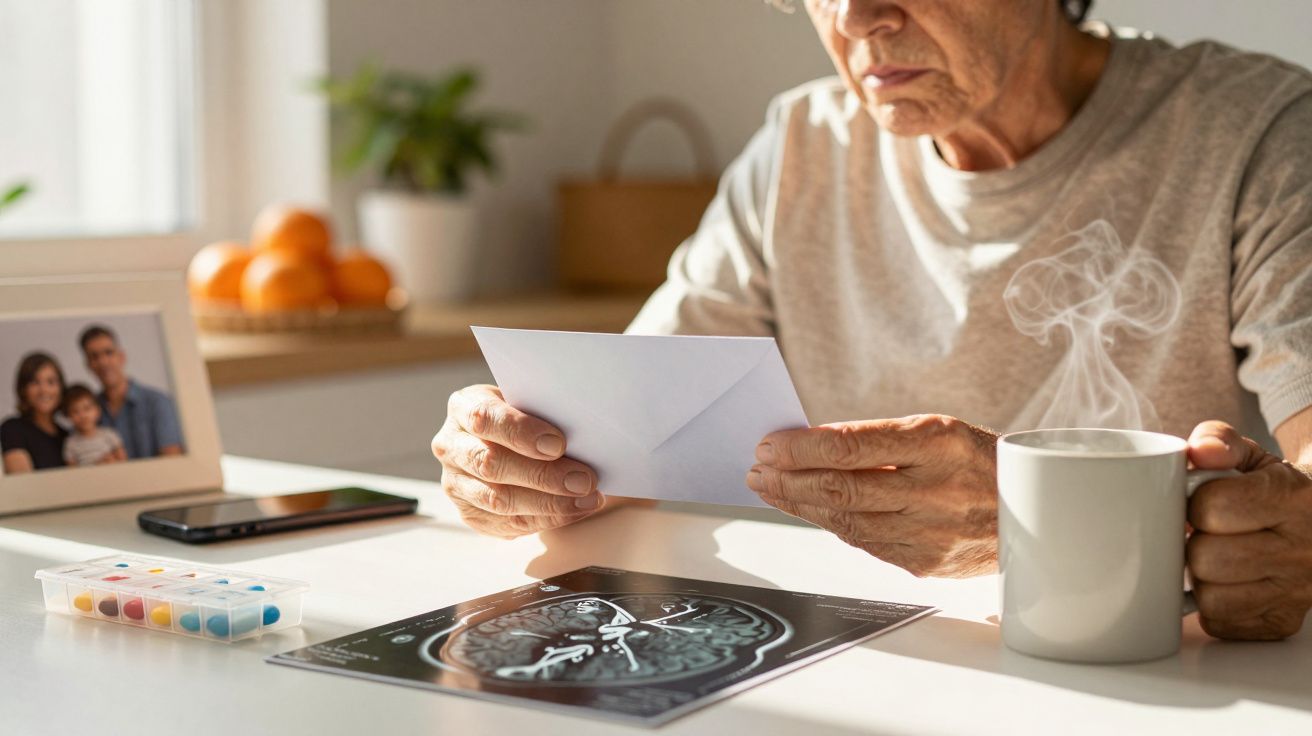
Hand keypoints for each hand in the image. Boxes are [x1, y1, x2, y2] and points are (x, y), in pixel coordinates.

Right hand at [432, 384, 604, 538]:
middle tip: (583, 479)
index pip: (484, 418)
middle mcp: (452, 446)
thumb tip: (584, 434)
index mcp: (463, 407)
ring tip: (586, 498)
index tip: (558, 444)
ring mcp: (456, 483)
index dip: (521, 432)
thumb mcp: (529, 402)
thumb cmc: (523, 417)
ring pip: (498, 500)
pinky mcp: (470, 514)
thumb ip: (545, 413)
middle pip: (491, 464)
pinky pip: (509, 523)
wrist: (507, 441)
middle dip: (542, 475)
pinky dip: (548, 519)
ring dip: (549, 503)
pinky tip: (575, 510)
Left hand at [746, 414, 998, 576]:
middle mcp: (936, 490)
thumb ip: (878, 440)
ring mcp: (931, 532)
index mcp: (939, 443)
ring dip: (798, 504)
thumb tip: (807, 447)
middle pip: (841, 486)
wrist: (1037, 512)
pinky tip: (808, 509)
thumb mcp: (937, 432)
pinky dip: (831, 523)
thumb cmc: (975, 462)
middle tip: (758, 468)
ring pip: (845, 520)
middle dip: (788, 478)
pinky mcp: (925, 563)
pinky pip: (864, 542)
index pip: (851, 445)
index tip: (770, 443)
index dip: (802, 447)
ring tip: (770, 488)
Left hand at [1186, 420, 1311, 639]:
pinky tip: (1226, 582)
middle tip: (1204, 533)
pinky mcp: (1284, 621)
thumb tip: (1200, 452)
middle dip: (1194, 541)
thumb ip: (1218, 441)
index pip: (1213, 507)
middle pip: (1206, 558)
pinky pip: (1221, 623)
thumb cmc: (1270, 486)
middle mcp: (1303, 550)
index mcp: (1294, 499)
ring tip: (1216, 556)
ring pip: (1211, 597)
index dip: (1193, 503)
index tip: (1200, 501)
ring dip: (1201, 577)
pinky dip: (1213, 605)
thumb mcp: (1249, 453)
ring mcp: (1298, 592)